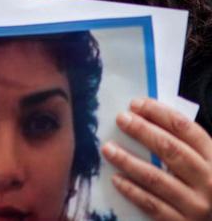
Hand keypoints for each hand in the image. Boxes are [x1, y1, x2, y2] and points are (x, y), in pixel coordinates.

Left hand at [102, 98, 211, 219]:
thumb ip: (182, 144)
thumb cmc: (203, 186)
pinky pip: (152, 204)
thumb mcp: (203, 162)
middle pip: (171, 150)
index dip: (160, 114)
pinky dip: (132, 190)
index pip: (187, 129)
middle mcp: (209, 181)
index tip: (136, 104)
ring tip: (108, 148)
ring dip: (128, 161)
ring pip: (156, 178)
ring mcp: (196, 205)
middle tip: (121, 119)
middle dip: (143, 131)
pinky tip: (116, 179)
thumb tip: (143, 117)